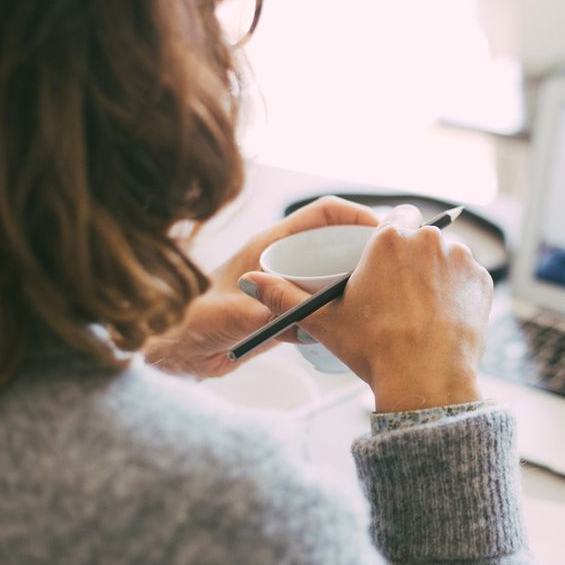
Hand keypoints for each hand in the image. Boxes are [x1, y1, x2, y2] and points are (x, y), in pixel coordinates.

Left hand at [144, 196, 378, 377]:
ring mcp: (285, 290)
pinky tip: (349, 334)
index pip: (322, 215)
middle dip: (365, 254)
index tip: (381, 233)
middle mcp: (282, 262)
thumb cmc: (188, 320)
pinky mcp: (284, 317)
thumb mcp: (228, 315)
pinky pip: (321, 312)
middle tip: (392, 272)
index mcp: (269, 245)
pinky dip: (336, 321)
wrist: (172, 350)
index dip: (356, 216)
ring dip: (354, 289)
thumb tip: (297, 315)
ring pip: (332, 279)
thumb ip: (262, 312)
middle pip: (336, 245)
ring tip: (379, 303)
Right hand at [241, 205, 491, 411]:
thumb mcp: (323, 321)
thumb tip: (248, 280)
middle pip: (422, 237)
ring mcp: (463, 260)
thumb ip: (283, 295)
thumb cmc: (374, 349)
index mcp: (391, 239)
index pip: (395, 216)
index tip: (384, 259)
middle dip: (412, 259)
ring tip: (422, 308)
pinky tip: (444, 317)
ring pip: (447, 257)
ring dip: (437, 273)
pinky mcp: (483, 283)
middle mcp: (431, 240)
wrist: (427, 380)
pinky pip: (468, 279)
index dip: (390, 236)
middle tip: (400, 293)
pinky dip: (458, 293)